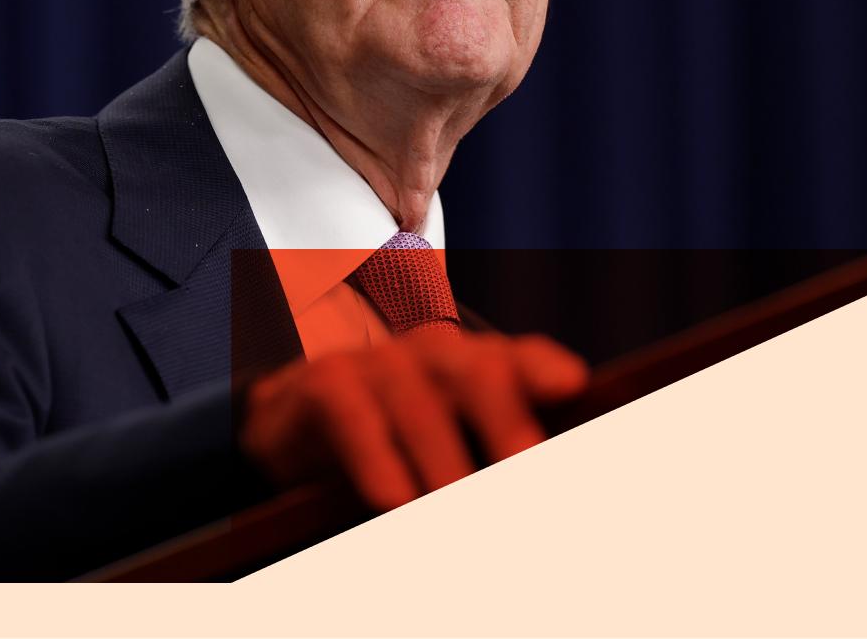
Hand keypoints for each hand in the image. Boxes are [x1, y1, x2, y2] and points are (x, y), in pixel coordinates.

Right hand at [238, 329, 587, 511]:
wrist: (294, 428)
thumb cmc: (394, 448)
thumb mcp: (449, 454)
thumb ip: (496, 456)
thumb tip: (532, 476)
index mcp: (475, 369)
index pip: (517, 360)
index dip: (542, 367)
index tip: (572, 385)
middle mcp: (431, 358)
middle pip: (477, 372)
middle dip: (505, 420)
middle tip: (523, 464)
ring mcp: (377, 365)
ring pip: (418, 403)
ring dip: (442, 461)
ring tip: (453, 508)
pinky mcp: (325, 385)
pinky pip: (354, 417)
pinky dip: (376, 458)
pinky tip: (392, 499)